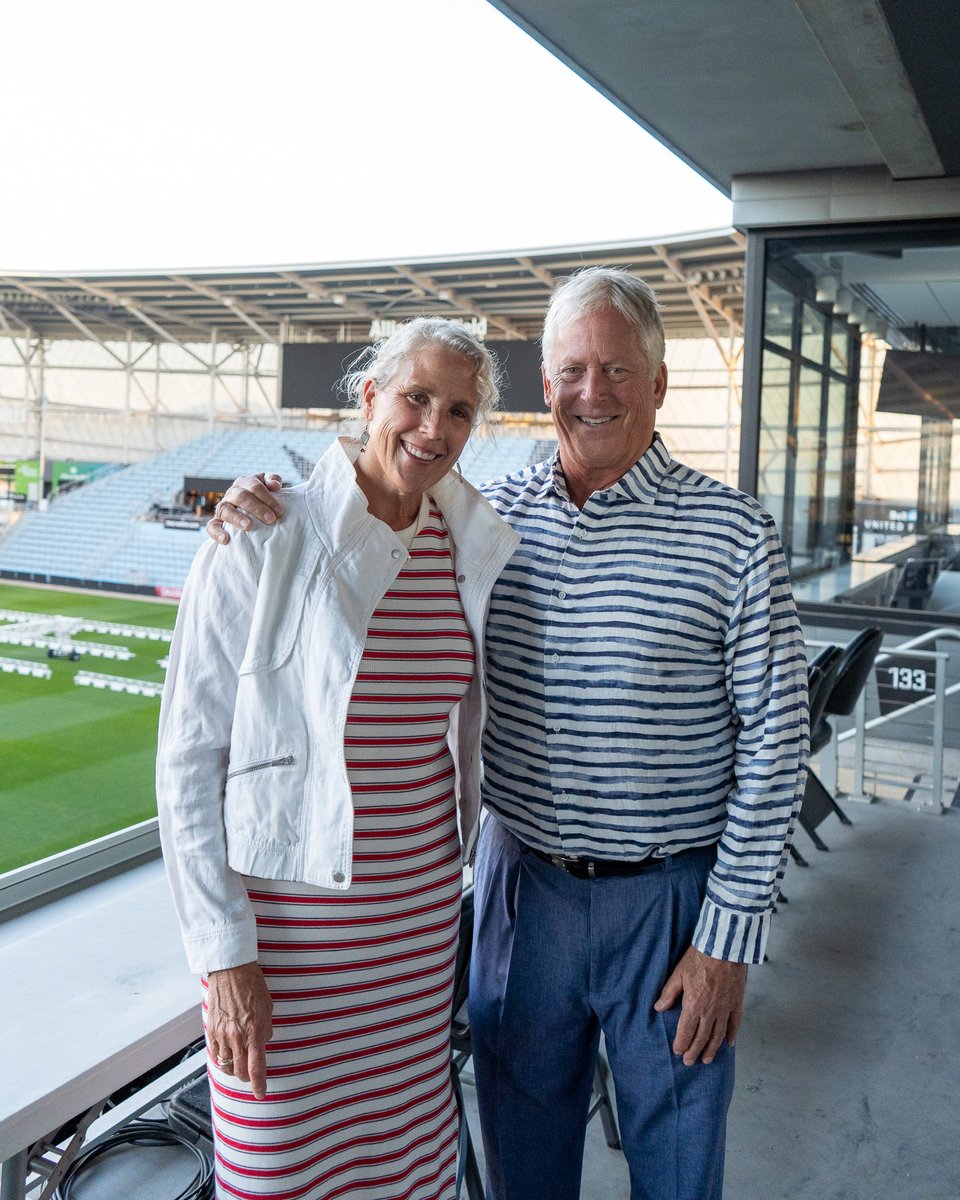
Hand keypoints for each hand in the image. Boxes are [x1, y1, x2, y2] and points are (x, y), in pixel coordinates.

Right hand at [205, 961, 273, 1098]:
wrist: (231, 971)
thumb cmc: (252, 986)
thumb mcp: (268, 1008)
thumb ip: (265, 1030)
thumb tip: (262, 1045)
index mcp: (254, 1031)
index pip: (256, 1067)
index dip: (259, 1084)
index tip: (260, 1093)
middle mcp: (237, 1036)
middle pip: (240, 1071)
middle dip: (247, 1077)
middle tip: (251, 1074)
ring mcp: (221, 1034)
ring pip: (225, 1065)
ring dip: (233, 1069)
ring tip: (238, 1064)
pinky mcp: (210, 1030)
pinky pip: (214, 1054)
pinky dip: (221, 1058)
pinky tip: (226, 1054)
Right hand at [207, 473, 284, 543]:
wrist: (250, 511)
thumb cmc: (263, 498)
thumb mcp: (269, 485)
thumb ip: (273, 480)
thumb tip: (275, 486)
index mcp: (244, 483)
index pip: (254, 487)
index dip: (267, 498)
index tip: (279, 512)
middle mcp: (231, 493)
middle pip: (241, 497)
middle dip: (257, 508)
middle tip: (271, 520)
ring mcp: (222, 507)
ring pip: (225, 509)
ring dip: (237, 518)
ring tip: (249, 526)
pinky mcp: (216, 522)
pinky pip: (212, 526)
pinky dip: (217, 532)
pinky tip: (225, 540)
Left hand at [654, 945, 746, 1066]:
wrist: (724, 947)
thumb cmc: (699, 958)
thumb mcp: (678, 973)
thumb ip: (668, 993)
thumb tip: (658, 1008)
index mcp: (694, 1005)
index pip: (686, 1031)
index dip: (681, 1043)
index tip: (677, 1051)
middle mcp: (710, 1012)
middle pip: (702, 1038)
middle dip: (694, 1051)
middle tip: (690, 1062)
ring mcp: (725, 1009)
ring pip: (718, 1035)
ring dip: (712, 1049)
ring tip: (707, 1059)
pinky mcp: (736, 1003)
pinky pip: (735, 1024)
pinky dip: (732, 1035)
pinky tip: (729, 1044)